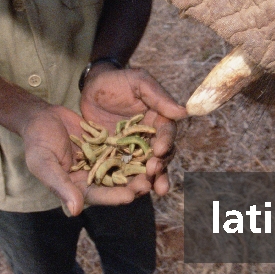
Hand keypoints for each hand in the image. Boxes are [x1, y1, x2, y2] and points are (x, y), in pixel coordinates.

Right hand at [21, 103, 153, 215]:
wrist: (41, 116)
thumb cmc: (37, 141)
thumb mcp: (44, 163)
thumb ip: (61, 186)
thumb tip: (76, 210)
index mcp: (76, 187)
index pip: (97, 196)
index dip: (113, 197)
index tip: (129, 196)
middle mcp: (91, 177)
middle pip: (114, 185)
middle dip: (132, 186)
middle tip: (148, 184)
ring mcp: (100, 161)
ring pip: (123, 168)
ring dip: (137, 170)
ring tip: (153, 168)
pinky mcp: (107, 146)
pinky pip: (123, 150)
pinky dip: (135, 150)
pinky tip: (150, 147)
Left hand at [80, 65, 186, 195]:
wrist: (91, 88)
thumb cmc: (117, 81)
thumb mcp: (138, 82)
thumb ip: (158, 96)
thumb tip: (183, 111)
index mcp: (159, 119)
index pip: (166, 133)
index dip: (165, 142)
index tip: (160, 150)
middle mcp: (151, 137)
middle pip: (160, 155)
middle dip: (159, 166)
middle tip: (153, 172)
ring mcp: (134, 149)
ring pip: (146, 167)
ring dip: (149, 179)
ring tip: (147, 189)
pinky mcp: (118, 156)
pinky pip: (124, 171)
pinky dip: (127, 181)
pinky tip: (127, 192)